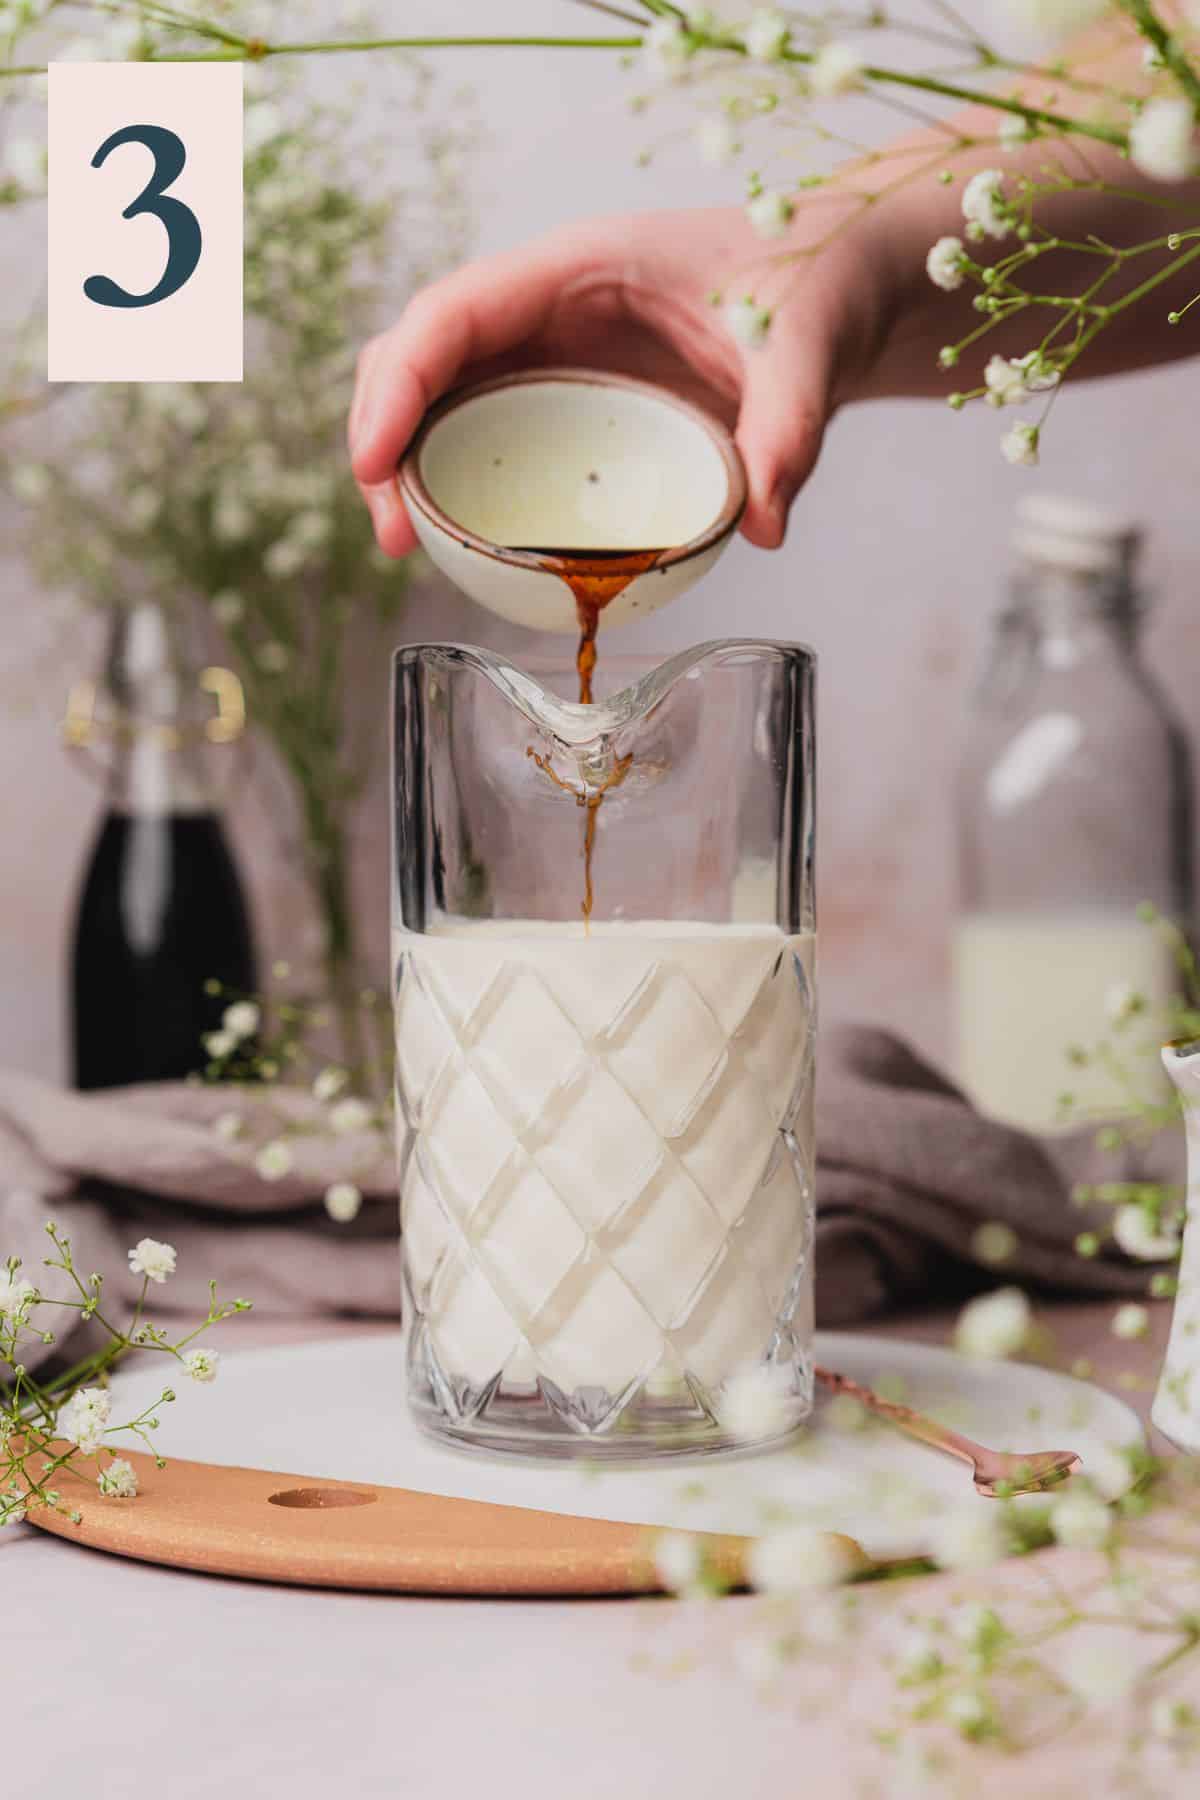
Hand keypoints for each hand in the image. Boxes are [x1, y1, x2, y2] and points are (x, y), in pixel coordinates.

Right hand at [348, 204, 890, 554]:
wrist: (837, 285)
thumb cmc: (813, 284)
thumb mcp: (807, 350)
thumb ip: (788, 430)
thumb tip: (763, 528)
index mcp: (580, 267)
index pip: (452, 314)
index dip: (398, 385)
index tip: (375, 464)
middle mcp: (547, 303)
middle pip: (420, 354)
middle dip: (383, 435)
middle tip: (393, 534)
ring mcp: (550, 347)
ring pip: (439, 392)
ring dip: (408, 464)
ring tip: (409, 546)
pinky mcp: (567, 391)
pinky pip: (485, 426)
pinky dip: (457, 476)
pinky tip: (462, 538)